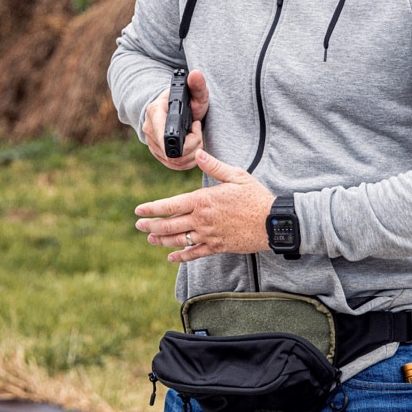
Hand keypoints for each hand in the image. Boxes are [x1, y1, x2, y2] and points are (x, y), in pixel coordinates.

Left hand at [133, 149, 275, 263]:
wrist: (272, 223)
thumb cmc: (256, 197)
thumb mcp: (237, 176)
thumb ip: (214, 167)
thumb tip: (198, 154)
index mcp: (203, 200)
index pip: (170, 205)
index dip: (153, 208)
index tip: (139, 210)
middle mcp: (202, 219)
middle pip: (170, 225)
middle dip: (151, 225)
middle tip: (138, 225)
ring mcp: (208, 235)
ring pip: (178, 240)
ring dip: (161, 240)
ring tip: (150, 238)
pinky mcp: (217, 247)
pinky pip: (194, 254)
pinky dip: (181, 256)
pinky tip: (171, 257)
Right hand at [140, 69, 209, 169]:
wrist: (176, 110)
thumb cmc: (187, 101)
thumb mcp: (195, 94)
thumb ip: (198, 86)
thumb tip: (196, 74)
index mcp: (155, 111)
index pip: (162, 133)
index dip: (181, 139)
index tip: (194, 127)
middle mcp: (149, 128)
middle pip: (171, 151)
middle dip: (192, 144)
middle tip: (197, 129)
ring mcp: (151, 142)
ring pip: (174, 161)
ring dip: (192, 153)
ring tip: (196, 137)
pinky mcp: (157, 154)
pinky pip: (173, 165)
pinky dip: (188, 160)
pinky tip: (193, 148)